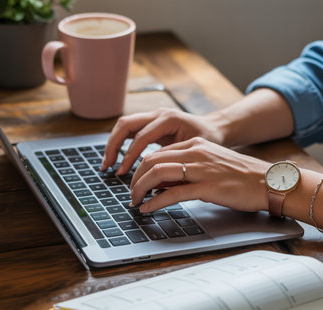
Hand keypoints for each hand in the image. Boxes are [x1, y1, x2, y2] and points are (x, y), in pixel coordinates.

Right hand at [102, 107, 224, 174]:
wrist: (215, 129)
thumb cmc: (209, 141)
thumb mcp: (195, 152)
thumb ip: (175, 162)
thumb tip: (156, 182)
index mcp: (169, 119)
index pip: (141, 136)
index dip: (129, 155)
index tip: (122, 172)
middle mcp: (158, 114)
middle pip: (126, 124)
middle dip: (113, 146)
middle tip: (107, 166)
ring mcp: (153, 116)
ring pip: (124, 125)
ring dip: (114, 144)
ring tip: (107, 164)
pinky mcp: (151, 123)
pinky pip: (130, 130)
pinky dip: (121, 144)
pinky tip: (118, 159)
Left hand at [129, 137, 269, 212]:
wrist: (268, 182)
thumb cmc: (241, 177)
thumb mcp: (210, 166)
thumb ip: (186, 171)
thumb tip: (161, 184)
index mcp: (195, 145)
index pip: (157, 152)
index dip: (140, 168)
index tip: (135, 182)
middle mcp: (195, 153)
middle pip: (152, 160)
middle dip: (135, 178)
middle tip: (131, 194)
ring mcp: (201, 169)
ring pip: (157, 173)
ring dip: (140, 188)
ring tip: (135, 201)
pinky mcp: (208, 188)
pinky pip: (173, 194)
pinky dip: (155, 202)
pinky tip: (148, 208)